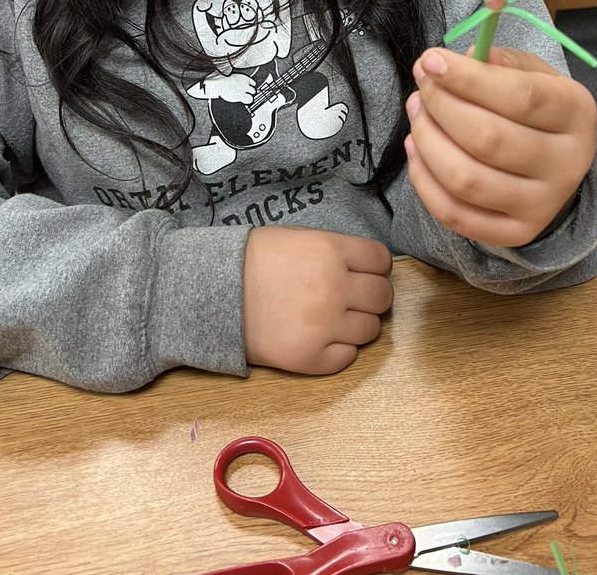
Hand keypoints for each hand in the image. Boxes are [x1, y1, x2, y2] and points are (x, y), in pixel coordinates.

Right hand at [243, 227, 393, 373]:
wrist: (213, 292)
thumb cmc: (256, 259)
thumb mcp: (301, 238)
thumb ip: (339, 251)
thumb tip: (369, 268)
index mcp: (332, 251)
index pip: (382, 260)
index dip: (374, 266)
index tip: (363, 271)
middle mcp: (334, 288)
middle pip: (383, 297)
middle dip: (371, 295)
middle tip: (350, 296)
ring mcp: (324, 327)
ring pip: (371, 329)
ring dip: (356, 323)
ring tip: (331, 316)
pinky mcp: (310, 359)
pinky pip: (347, 357)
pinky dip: (338, 348)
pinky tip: (319, 336)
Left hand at [404, 46, 596, 248]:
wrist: (557, 164)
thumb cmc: (536, 110)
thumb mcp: (532, 74)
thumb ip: (499, 61)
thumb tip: (463, 57)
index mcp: (576, 114)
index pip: (522, 97)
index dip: (469, 79)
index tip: (432, 60)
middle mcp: (566, 164)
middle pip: (489, 139)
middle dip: (441, 106)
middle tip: (422, 85)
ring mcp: (542, 205)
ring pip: (466, 179)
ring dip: (427, 140)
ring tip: (417, 110)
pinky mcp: (515, 234)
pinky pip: (455, 214)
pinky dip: (424, 179)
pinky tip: (416, 147)